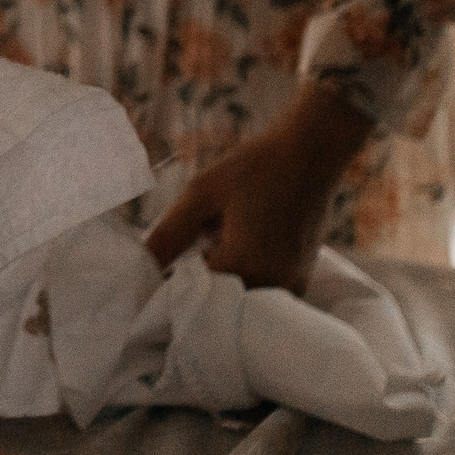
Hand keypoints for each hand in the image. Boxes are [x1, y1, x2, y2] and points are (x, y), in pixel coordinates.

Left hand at [142, 83, 372, 291]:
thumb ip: (168, 235)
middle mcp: (274, 287)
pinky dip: (245, 271)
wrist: (313, 152)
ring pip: (241, 296)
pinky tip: (243, 237)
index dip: (173, 281)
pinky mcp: (301, 278)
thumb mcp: (202, 194)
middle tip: (200, 238)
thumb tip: (140, 270)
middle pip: (219, 302)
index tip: (168, 260)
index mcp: (246, 268)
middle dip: (199, 279)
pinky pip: (262, 288)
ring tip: (224, 234)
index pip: (194, 297)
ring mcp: (292, 286)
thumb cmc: (255, 167)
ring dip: (223, 275)